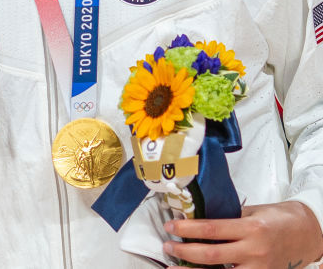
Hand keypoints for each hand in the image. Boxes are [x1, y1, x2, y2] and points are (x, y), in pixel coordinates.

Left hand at [163, 201, 322, 267]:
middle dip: (185, 251)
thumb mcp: (252, 212)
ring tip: (173, 267)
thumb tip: (196, 217)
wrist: (307, 233)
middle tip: (167, 246)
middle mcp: (254, 250)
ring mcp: (259, 268)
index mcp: (251, 228)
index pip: (212, 228)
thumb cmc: (277, 219)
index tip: (170, 226)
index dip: (187, 229)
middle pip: (212, 254)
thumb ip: (227, 216)